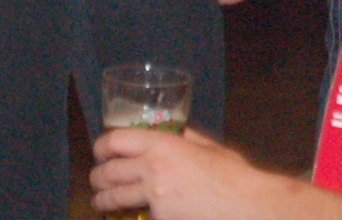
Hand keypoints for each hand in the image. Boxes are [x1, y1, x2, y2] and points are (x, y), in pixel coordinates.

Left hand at [92, 126, 273, 219]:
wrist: (244, 205)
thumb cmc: (232, 174)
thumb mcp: (207, 146)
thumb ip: (185, 137)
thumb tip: (174, 130)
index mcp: (163, 144)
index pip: (116, 140)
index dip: (101, 146)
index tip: (99, 152)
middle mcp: (152, 168)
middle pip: (109, 170)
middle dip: (97, 176)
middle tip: (96, 179)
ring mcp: (154, 196)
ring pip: (114, 196)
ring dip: (102, 198)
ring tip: (99, 200)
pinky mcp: (160, 218)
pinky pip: (137, 214)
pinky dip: (129, 214)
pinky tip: (128, 214)